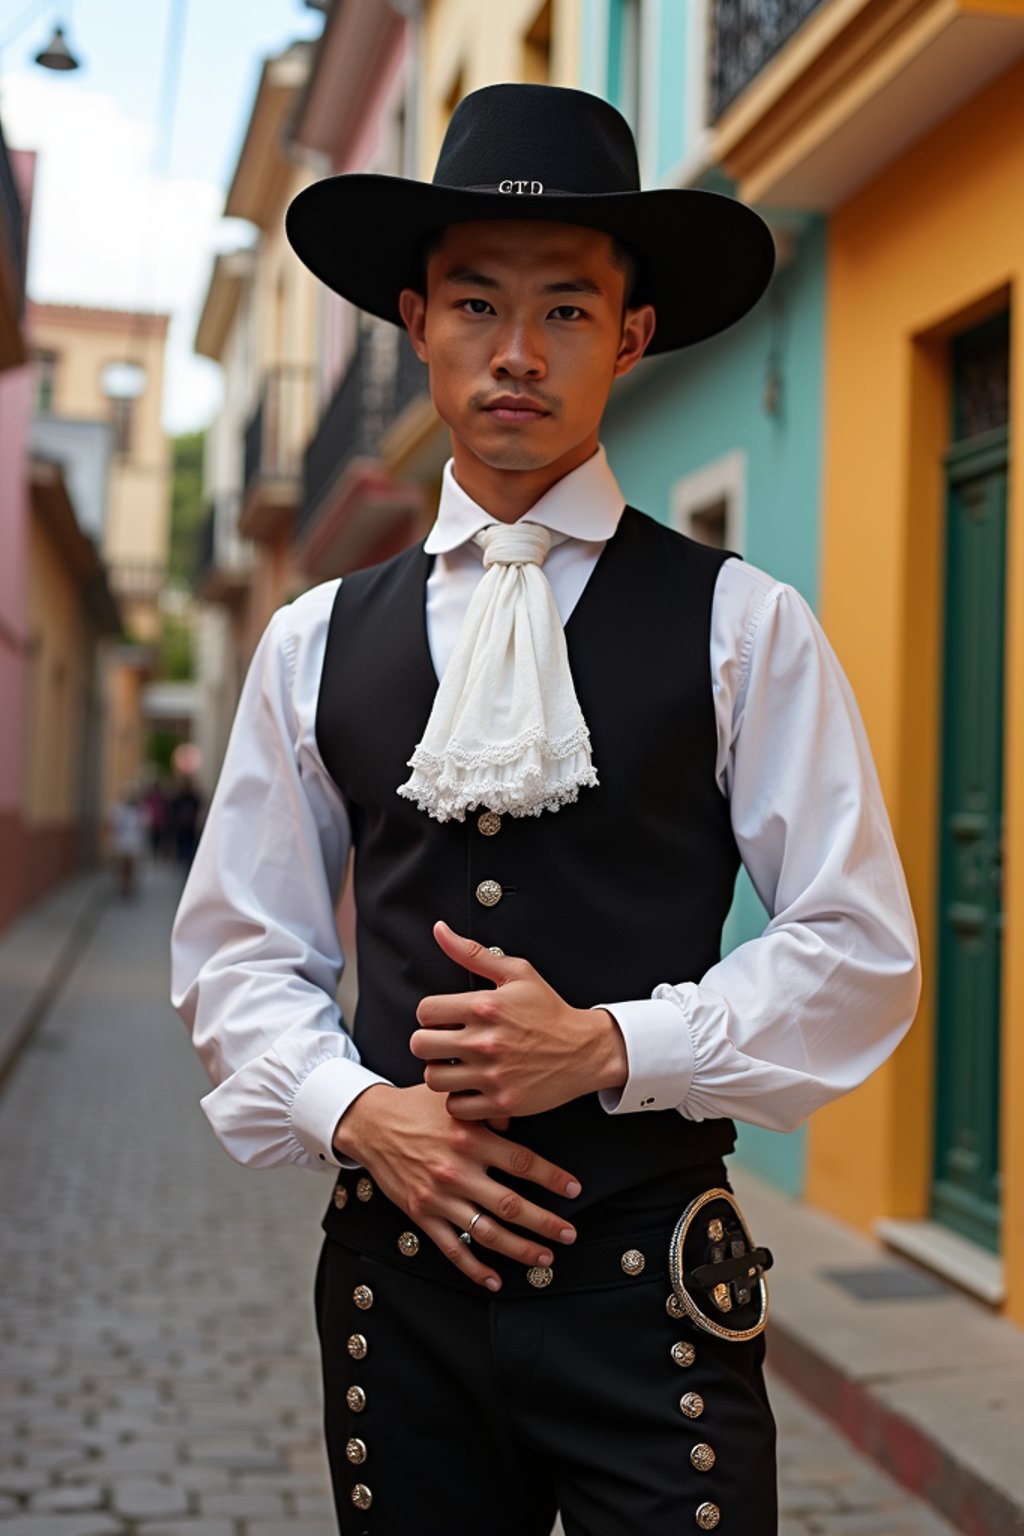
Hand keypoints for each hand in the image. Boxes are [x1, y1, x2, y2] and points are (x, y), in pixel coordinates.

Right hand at [331, 1083, 580, 1291]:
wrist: (372, 1123)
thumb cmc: (417, 1108)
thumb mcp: (455, 1100)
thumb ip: (490, 1112)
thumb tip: (519, 1119)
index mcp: (471, 1139)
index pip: (522, 1163)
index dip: (552, 1178)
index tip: (574, 1189)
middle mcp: (457, 1171)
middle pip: (511, 1205)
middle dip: (545, 1223)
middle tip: (568, 1234)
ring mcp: (439, 1197)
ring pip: (486, 1232)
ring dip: (519, 1249)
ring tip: (544, 1258)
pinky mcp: (421, 1215)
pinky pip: (452, 1248)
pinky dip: (474, 1269)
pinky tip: (494, 1279)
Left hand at [410, 921, 627, 1119]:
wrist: (584, 1050)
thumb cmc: (549, 1011)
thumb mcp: (516, 973)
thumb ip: (472, 952)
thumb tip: (440, 930)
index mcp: (485, 1006)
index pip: (425, 1011)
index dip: (431, 1014)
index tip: (444, 1019)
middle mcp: (486, 1041)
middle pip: (420, 1046)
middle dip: (429, 1043)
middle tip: (444, 1043)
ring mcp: (493, 1074)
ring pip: (433, 1078)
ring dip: (441, 1072)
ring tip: (456, 1066)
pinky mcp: (501, 1102)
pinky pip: (456, 1106)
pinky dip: (459, 1099)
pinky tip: (471, 1086)